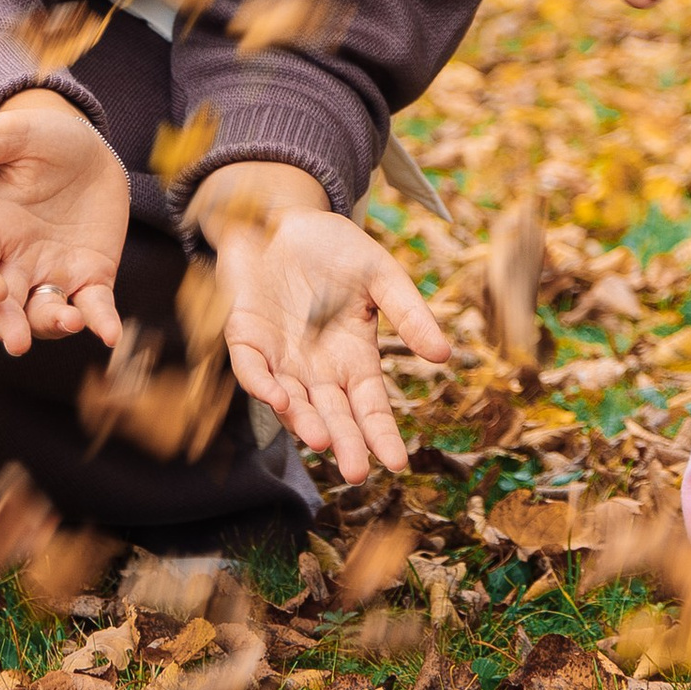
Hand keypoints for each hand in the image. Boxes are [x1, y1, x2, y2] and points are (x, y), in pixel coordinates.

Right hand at [0, 88, 129, 353]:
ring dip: (54, 324)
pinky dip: (102, 322)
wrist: (85, 146)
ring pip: (45, 313)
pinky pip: (94, 306)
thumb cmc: (40, 138)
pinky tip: (110, 334)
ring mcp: (55, 272)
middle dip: (8, 326)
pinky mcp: (92, 275)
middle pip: (2, 308)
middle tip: (18, 343)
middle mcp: (17, 261)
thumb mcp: (13, 134)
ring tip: (72, 320)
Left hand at [194, 161, 447, 483]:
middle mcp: (317, 369)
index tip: (397, 462)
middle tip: (355, 472)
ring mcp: (280, 357)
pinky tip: (280, 399)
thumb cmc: (335, 248)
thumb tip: (444, 355)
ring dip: (305, 423)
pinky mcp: (246, 338)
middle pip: (334, 415)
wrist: (283, 217)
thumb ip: (409, 312)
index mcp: (354, 358)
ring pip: (293, 403)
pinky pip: (253, 370)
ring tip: (322, 441)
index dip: (382, 434)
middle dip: (345, 444)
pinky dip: (263, 386)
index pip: (370, 406)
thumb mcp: (381, 274)